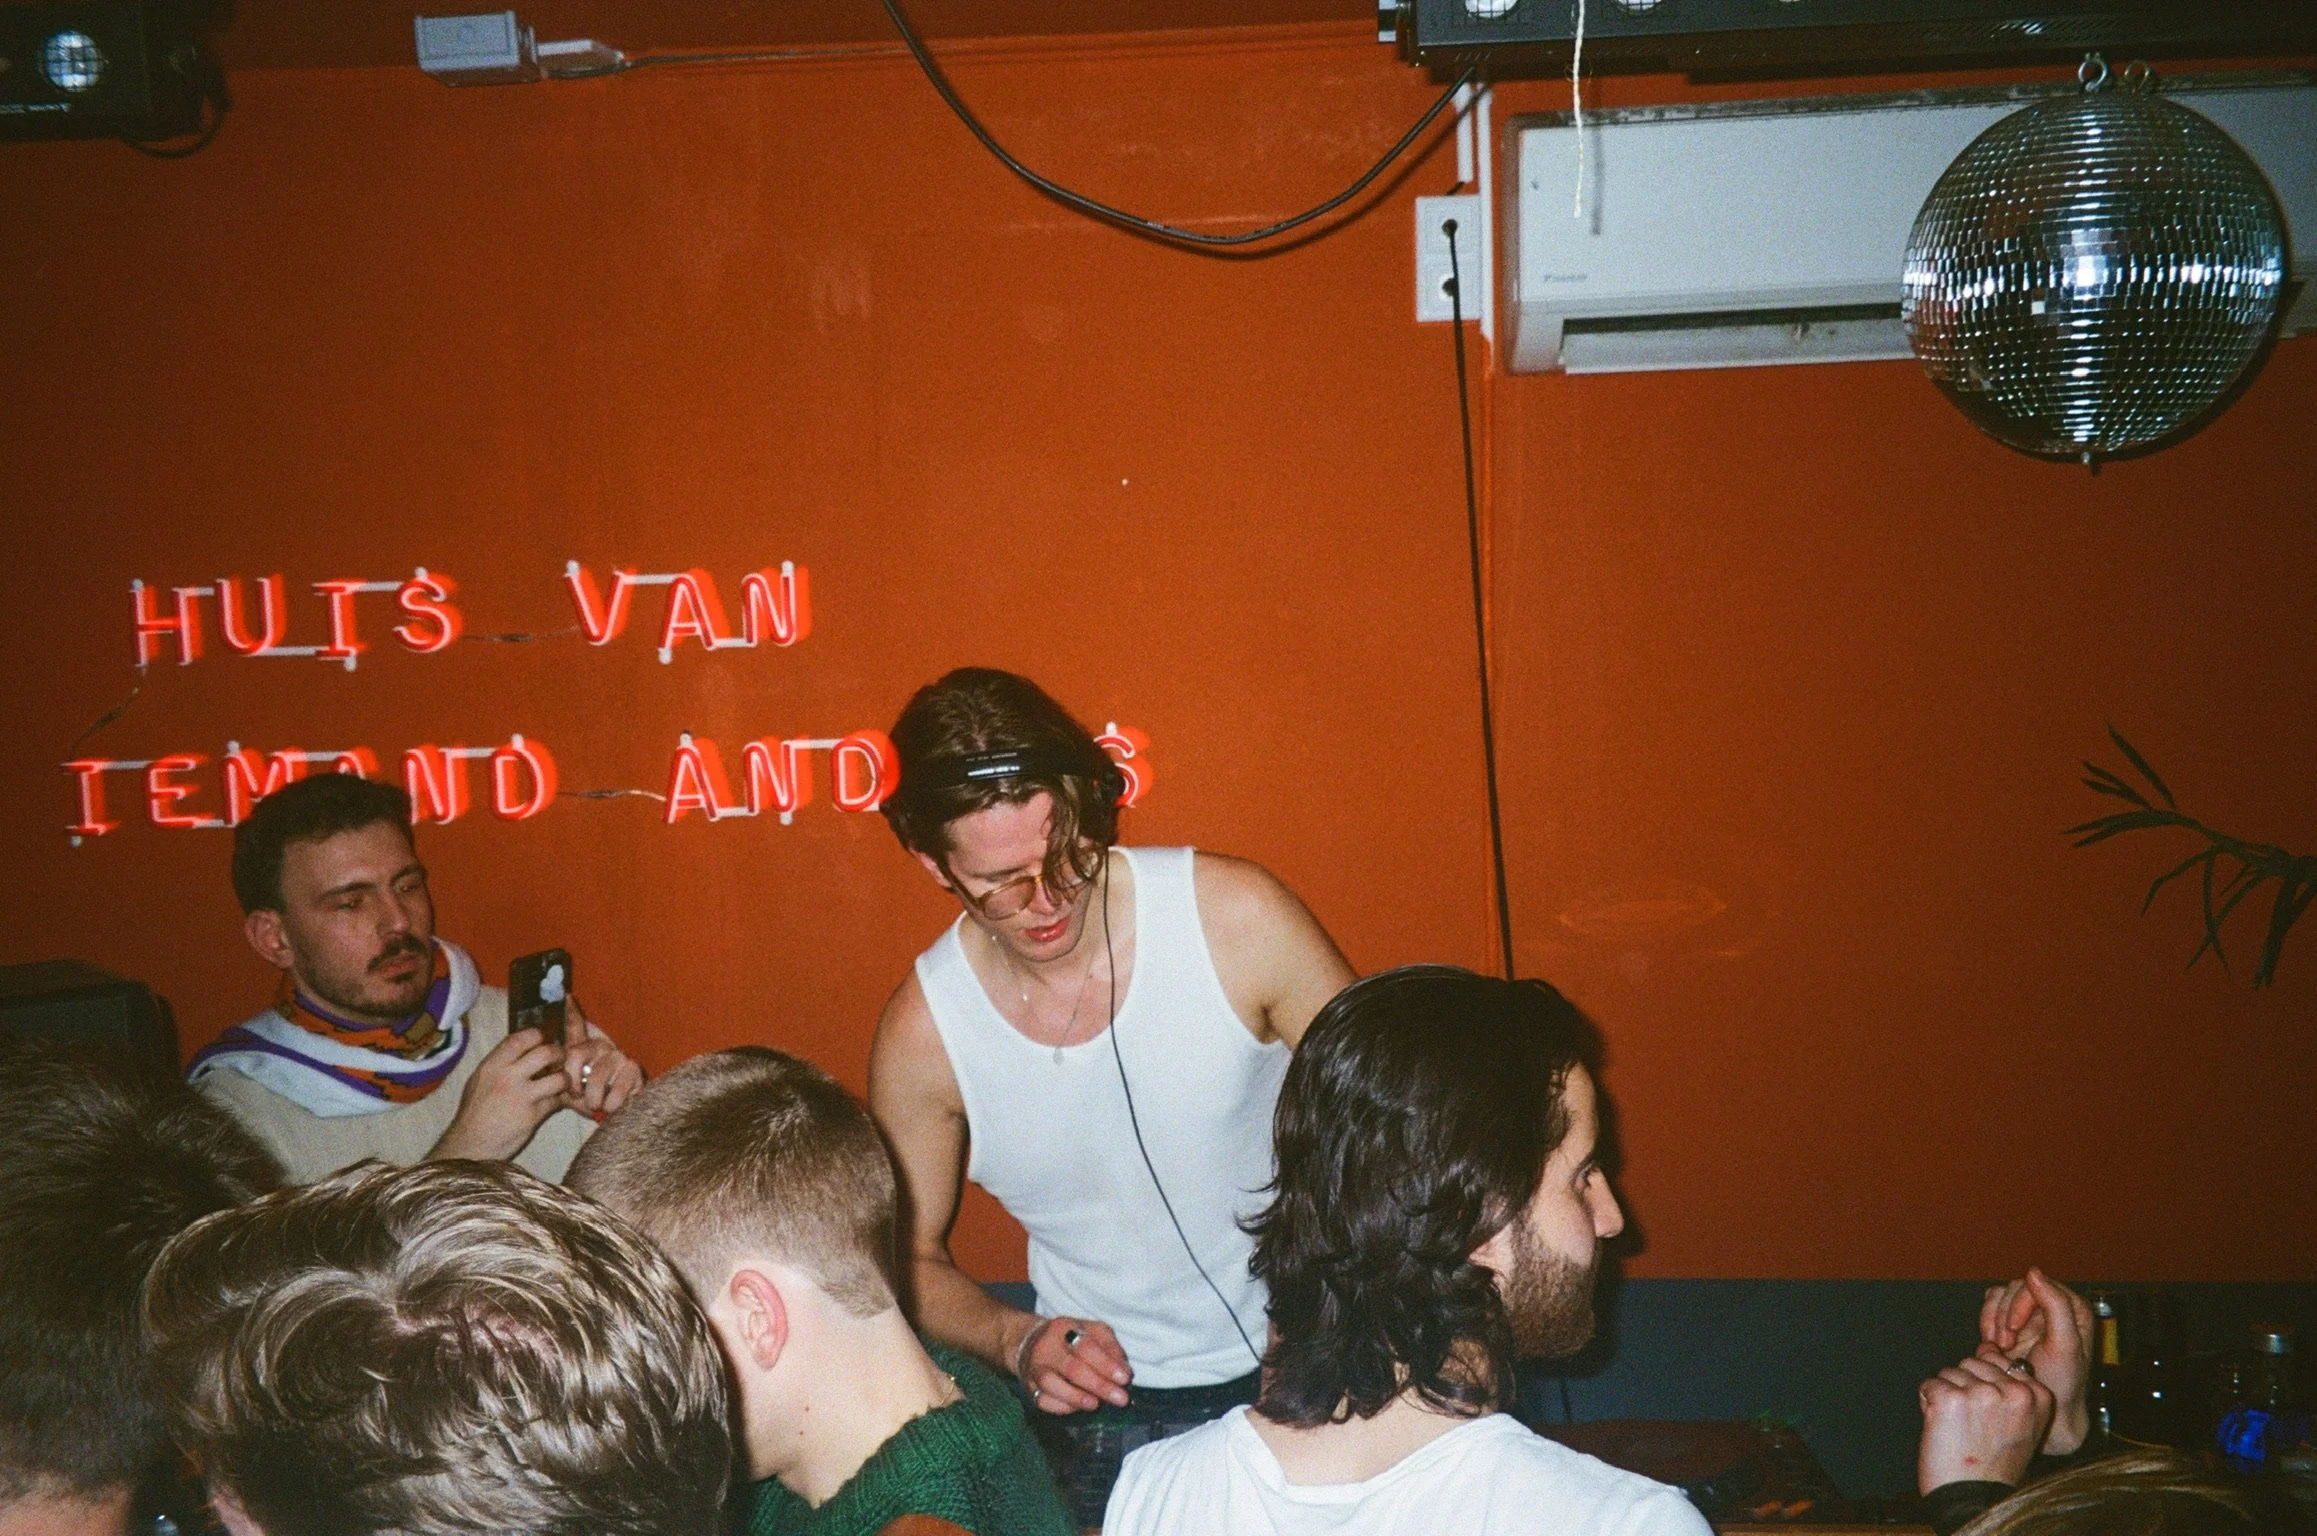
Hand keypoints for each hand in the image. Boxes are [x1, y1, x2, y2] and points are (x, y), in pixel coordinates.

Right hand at [429, 1027, 565, 1160]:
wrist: (471, 1144)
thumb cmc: (475, 1112)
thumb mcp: (479, 1080)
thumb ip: (500, 1064)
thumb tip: (523, 1050)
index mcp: (492, 1066)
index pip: (520, 1039)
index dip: (536, 1035)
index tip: (543, 1038)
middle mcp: (507, 1077)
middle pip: (545, 1053)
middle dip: (559, 1053)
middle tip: (560, 1058)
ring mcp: (522, 1096)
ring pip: (558, 1078)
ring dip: (564, 1079)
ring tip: (561, 1082)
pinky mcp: (533, 1115)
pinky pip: (556, 1101)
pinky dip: (558, 1100)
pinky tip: (553, 1101)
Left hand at [560, 1001, 642, 1119]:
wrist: (616, 1116)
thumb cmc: (590, 1101)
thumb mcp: (570, 1091)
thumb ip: (559, 1079)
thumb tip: (548, 1061)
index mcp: (583, 1049)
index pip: (575, 1025)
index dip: (571, 1011)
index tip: (566, 996)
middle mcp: (600, 1046)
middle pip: (575, 1055)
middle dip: (573, 1082)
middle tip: (578, 1097)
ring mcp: (618, 1055)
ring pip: (598, 1074)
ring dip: (593, 1097)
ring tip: (595, 1106)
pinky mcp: (634, 1069)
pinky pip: (620, 1086)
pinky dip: (612, 1101)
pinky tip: (610, 1107)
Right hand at [1013, 1315, 1131, 1413]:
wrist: (1029, 1342)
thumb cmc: (1070, 1338)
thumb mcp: (1093, 1332)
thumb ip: (1111, 1348)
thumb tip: (1125, 1372)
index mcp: (1064, 1329)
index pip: (1086, 1347)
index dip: (1107, 1364)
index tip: (1124, 1379)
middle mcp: (1046, 1348)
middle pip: (1072, 1369)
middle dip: (1099, 1386)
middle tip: (1120, 1399)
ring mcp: (1034, 1368)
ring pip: (1052, 1385)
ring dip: (1077, 1398)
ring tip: (1096, 1404)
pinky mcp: (1029, 1387)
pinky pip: (1043, 1401)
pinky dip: (1061, 1407)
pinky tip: (1077, 1407)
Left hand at [1919, 1352, 2053, 1493]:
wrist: (1973, 1499)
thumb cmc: (1994, 1464)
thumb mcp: (2022, 1426)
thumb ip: (2012, 1390)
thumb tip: (1988, 1348)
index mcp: (2037, 1396)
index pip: (1999, 1360)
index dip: (1984, 1385)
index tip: (1989, 1418)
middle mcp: (2014, 1392)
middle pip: (1972, 1362)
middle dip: (1964, 1387)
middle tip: (1971, 1426)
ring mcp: (1982, 1394)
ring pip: (1949, 1371)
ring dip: (1946, 1396)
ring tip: (1958, 1429)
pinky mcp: (1950, 1399)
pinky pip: (1929, 1384)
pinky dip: (1927, 1402)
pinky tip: (1941, 1429)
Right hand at [1978, 1268, 2092, 1453]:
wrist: (2042, 1407)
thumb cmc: (2062, 1383)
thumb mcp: (2065, 1346)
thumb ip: (2056, 1306)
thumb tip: (2034, 1272)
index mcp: (2073, 1308)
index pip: (2039, 1285)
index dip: (2020, 1305)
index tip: (2014, 1330)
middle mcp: (2052, 1307)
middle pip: (2015, 1288)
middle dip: (2004, 1315)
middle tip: (2004, 1344)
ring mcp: (2030, 1315)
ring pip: (2000, 1295)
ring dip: (1993, 1320)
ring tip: (1999, 1346)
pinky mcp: (2010, 1323)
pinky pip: (1990, 1307)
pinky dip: (1986, 1323)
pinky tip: (1992, 1345)